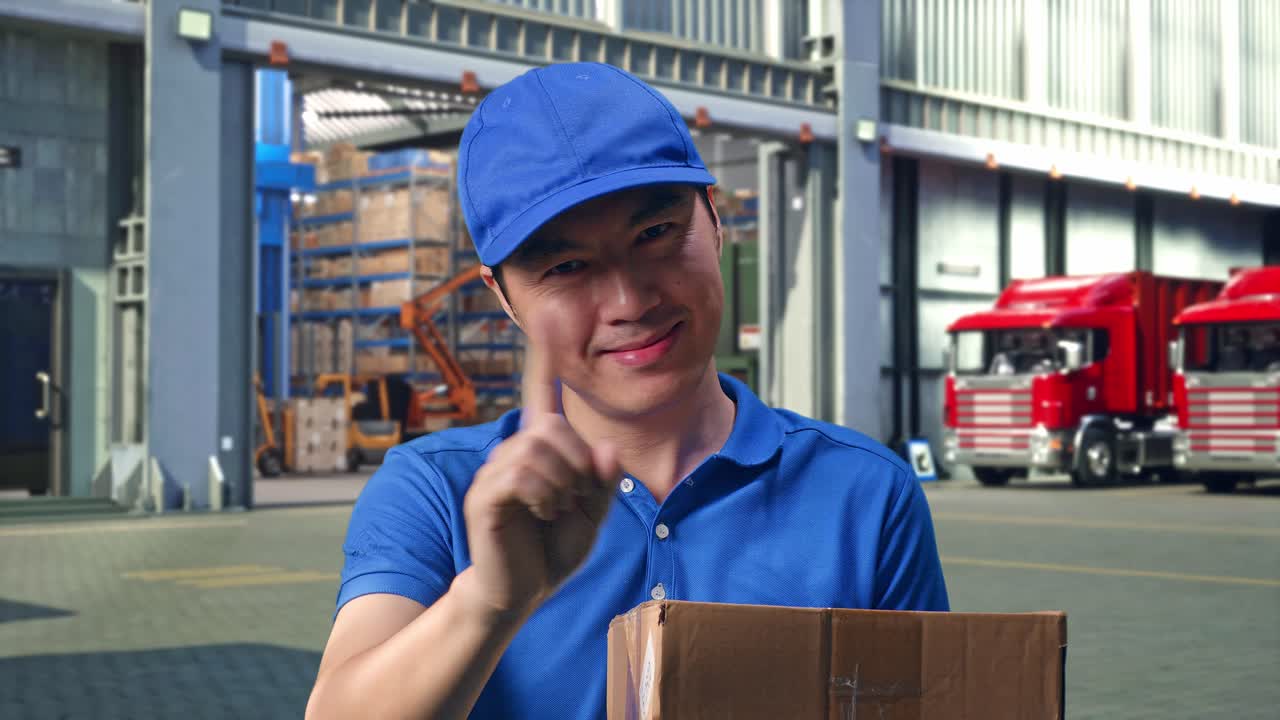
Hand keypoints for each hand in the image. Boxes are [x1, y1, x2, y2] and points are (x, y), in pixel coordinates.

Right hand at [459, 315, 619, 619]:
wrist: (520, 591)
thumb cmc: (551, 551)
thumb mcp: (591, 517)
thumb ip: (602, 484)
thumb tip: (607, 449)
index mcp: (540, 453)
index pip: (542, 399)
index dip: (543, 361)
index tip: (545, 318)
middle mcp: (513, 454)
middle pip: (552, 429)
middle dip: (578, 462)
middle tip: (577, 498)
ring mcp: (495, 473)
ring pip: (538, 450)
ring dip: (562, 483)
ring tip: (559, 510)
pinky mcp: (484, 496)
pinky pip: (519, 475)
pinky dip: (542, 494)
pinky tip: (542, 513)